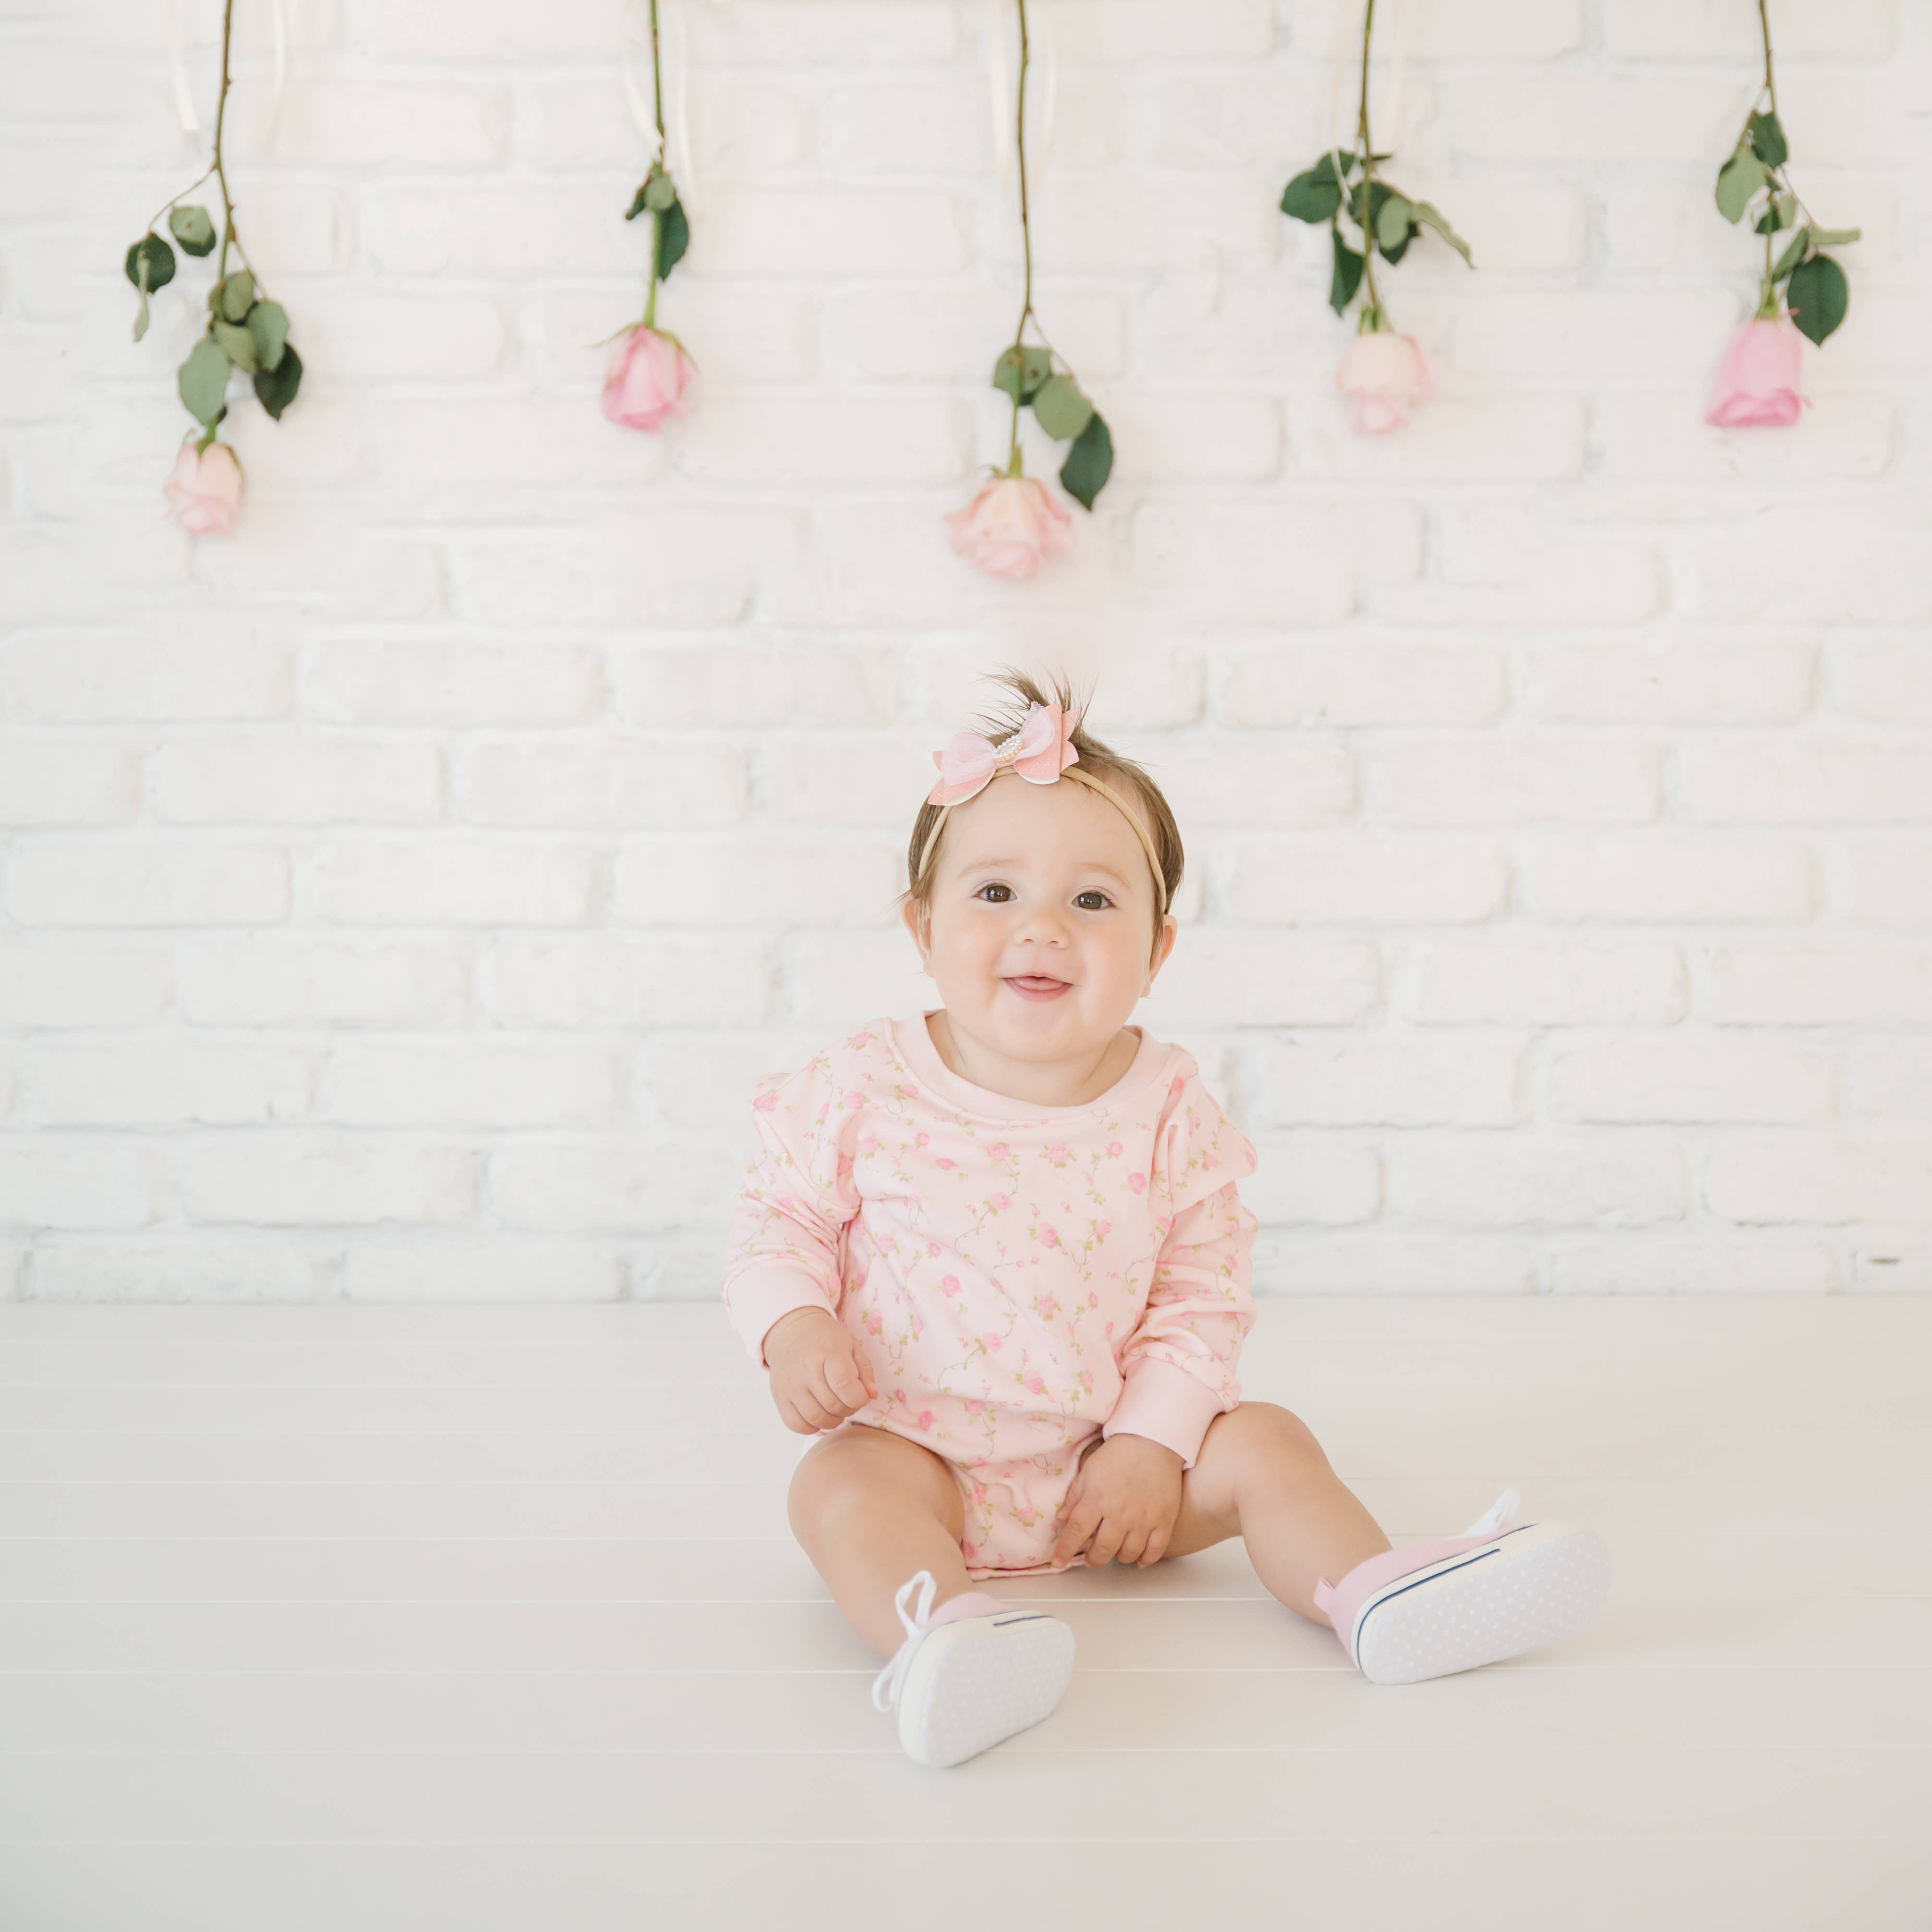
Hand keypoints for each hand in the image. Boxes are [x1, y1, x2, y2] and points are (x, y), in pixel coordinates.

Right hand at [762, 1306, 877, 1435]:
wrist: (790, 1331)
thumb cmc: (825, 1338)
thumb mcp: (851, 1345)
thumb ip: (865, 1370)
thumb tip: (871, 1396)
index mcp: (828, 1352)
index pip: (845, 1386)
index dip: (859, 1398)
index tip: (861, 1394)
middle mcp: (806, 1369)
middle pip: (833, 1405)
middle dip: (849, 1408)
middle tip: (849, 1400)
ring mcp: (790, 1385)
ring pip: (816, 1418)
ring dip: (833, 1420)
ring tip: (836, 1408)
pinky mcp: (779, 1396)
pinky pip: (796, 1425)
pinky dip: (811, 1426)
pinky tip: (818, 1414)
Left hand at [1051, 1432, 1184, 1569]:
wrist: (1153, 1442)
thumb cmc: (1118, 1455)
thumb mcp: (1089, 1471)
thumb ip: (1074, 1497)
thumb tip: (1062, 1519)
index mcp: (1097, 1500)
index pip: (1076, 1532)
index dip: (1065, 1550)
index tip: (1059, 1562)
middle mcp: (1119, 1514)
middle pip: (1103, 1550)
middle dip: (1093, 1560)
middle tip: (1090, 1559)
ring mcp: (1143, 1520)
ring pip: (1128, 1554)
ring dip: (1118, 1558)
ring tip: (1114, 1552)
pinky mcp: (1164, 1521)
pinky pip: (1155, 1551)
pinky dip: (1145, 1560)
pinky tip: (1138, 1559)